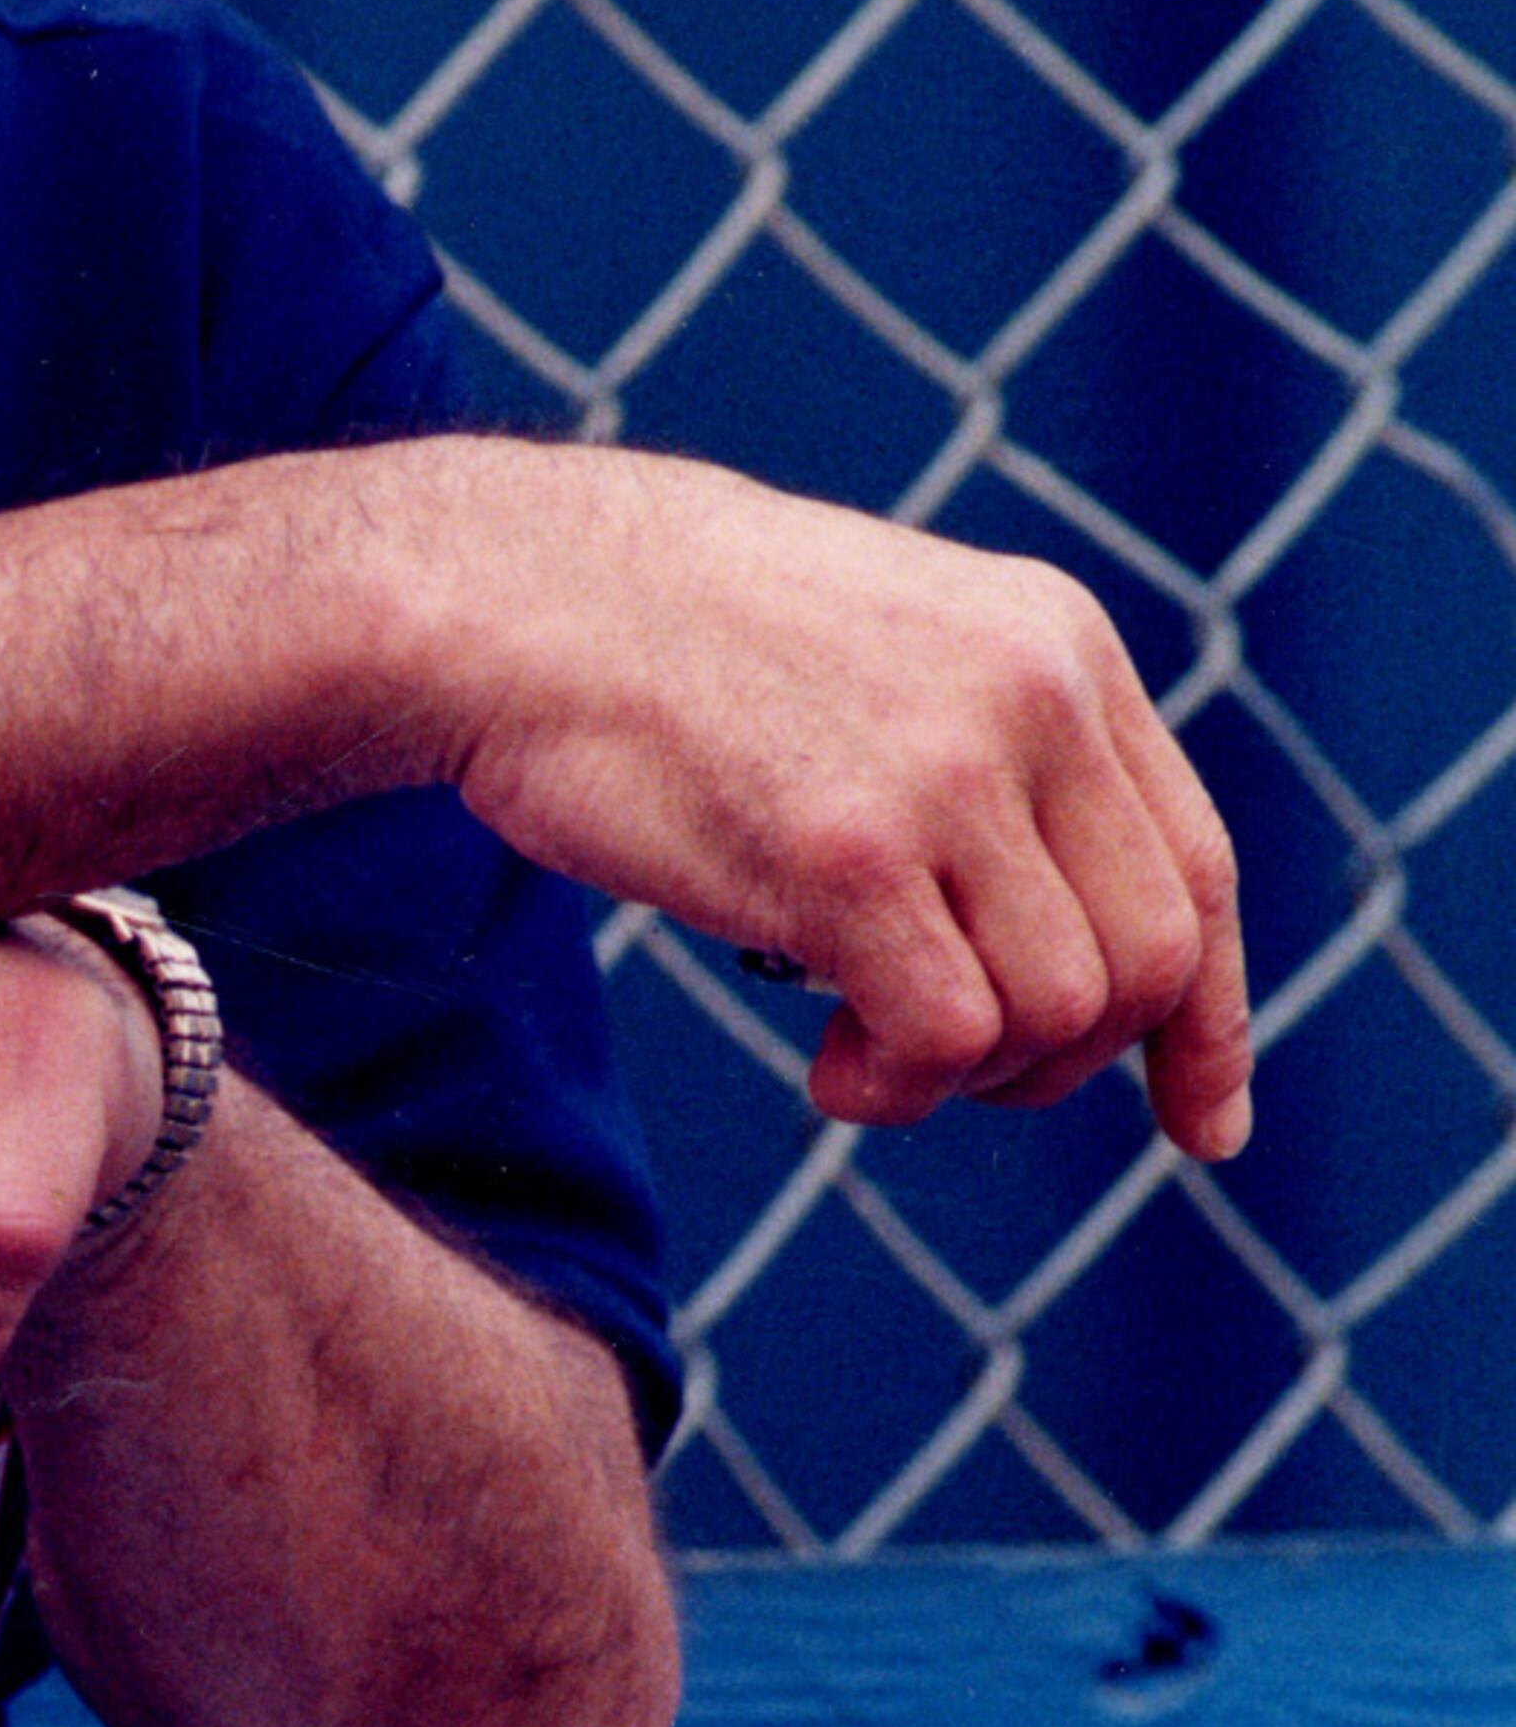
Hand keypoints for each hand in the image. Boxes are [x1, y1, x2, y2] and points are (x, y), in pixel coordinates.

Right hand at [435, 450, 1250, 1157]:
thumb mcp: (889, 655)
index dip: (1210, 1018)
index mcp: (1060, 642)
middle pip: (1148, 958)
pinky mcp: (843, 852)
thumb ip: (997, 759)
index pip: (1200, 868)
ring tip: (860, 1058)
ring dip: (969, 1079)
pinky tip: (827, 1069)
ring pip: (1060, 1010)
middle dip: (1068, 1063)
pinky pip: (951, 1037)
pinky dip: (901, 1089)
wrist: (516, 602)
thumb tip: (1076, 944)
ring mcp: (942, 773)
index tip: (1201, 1124)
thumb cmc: (671, 653)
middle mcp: (1031, 698)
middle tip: (954, 1071)